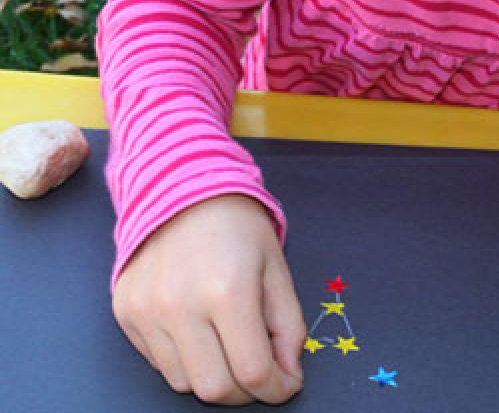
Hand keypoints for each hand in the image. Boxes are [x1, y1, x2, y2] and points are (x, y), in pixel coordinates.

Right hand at [112, 195, 305, 404]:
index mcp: (227, 291)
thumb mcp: (278, 271)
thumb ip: (289, 328)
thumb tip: (288, 375)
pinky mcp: (125, 313)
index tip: (286, 384)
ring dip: (213, 375)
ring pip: (183, 383)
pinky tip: (199, 330)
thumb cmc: (238, 228)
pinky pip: (158, 363)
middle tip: (260, 371)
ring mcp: (146, 311)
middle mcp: (180, 305)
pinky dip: (185, 360)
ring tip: (228, 343)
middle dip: (245, 391)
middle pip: (214, 389)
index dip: (276, 389)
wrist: (181, 190)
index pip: (253, 372)